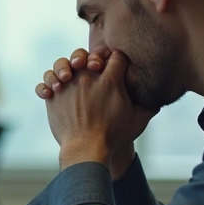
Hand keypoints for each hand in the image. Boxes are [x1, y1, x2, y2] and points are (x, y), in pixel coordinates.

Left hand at [36, 50, 155, 171]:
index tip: (113, 67)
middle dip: (88, 58)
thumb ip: (149, 106)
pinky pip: (45, 83)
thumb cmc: (113, 137)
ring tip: (67, 77)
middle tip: (90, 70)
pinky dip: (46, 85)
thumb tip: (159, 99)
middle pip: (85, 54)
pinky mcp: (53, 97)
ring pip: (61, 63)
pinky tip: (52, 91)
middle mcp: (87, 78)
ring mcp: (68, 86)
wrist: (86, 150)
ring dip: (63, 67)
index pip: (115, 56)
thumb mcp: (137, 121)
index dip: (114, 58)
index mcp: (110, 80)